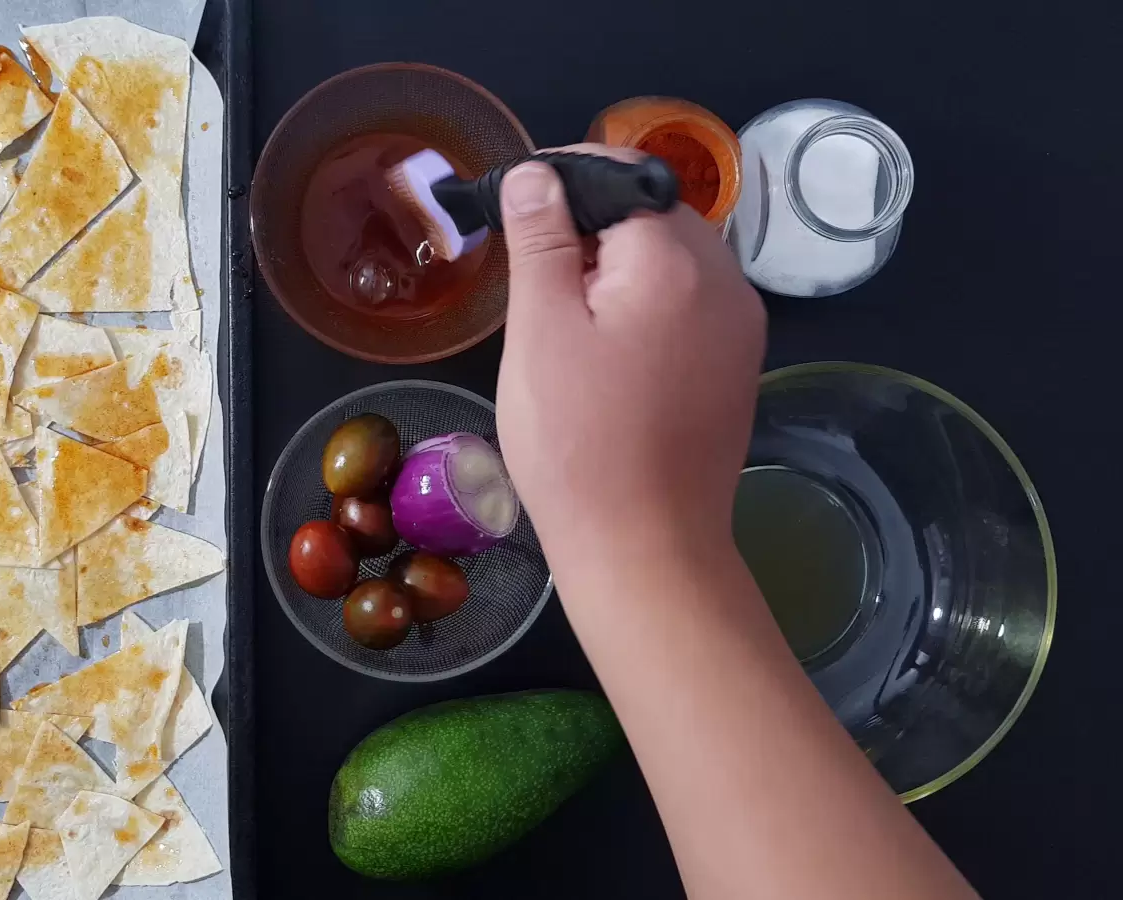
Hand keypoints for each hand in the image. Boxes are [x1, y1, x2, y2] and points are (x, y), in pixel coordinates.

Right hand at [495, 145, 765, 561]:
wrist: (645, 548)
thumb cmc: (577, 441)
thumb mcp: (540, 331)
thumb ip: (542, 240)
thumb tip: (538, 171)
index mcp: (676, 260)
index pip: (621, 177)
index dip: (565, 181)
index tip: (517, 212)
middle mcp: (726, 280)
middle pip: (655, 215)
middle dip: (594, 227)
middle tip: (533, 277)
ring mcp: (741, 327)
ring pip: (675, 260)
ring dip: (621, 267)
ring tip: (565, 318)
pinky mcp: (737, 366)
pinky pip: (691, 305)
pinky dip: (648, 304)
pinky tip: (608, 351)